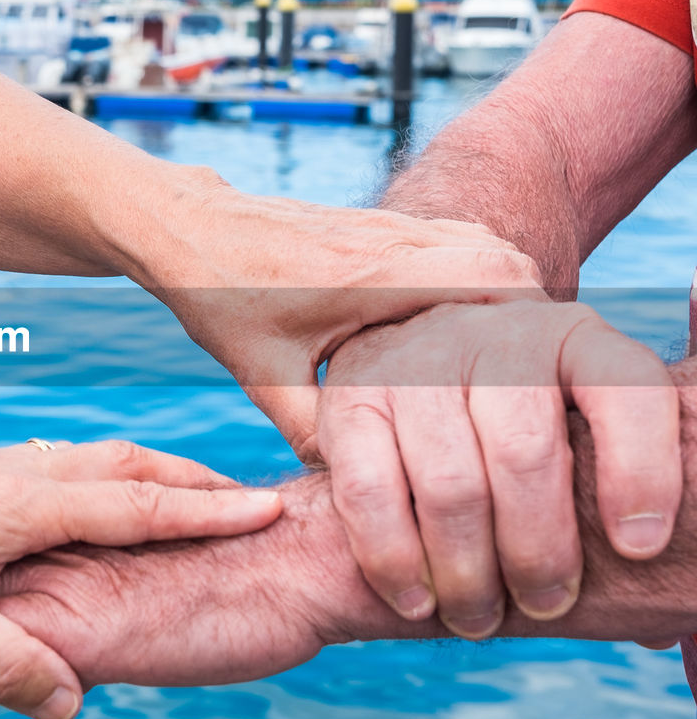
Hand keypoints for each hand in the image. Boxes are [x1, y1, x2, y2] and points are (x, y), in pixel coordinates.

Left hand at [0, 442, 282, 718]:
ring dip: (157, 472)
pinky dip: (116, 474)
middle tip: (252, 496)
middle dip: (198, 479)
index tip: (270, 508)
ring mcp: (4, 464)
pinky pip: (73, 462)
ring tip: (194, 493)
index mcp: (28, 502)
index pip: (140, 505)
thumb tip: (71, 702)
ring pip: (102, 457)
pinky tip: (106, 498)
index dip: (208, 510)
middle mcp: (24, 472)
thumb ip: (5, 665)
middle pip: (132, 465)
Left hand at [140, 178, 541, 459]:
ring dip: (504, 303)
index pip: (486, 284)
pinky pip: (458, 247)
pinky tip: (462, 334)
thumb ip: (315, 433)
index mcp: (371, 275)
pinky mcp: (384, 226)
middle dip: (528, 323)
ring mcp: (393, 226)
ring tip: (503, 365)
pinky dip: (477, 285)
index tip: (530, 386)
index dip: (524, 332)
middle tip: (527, 383)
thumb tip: (366, 493)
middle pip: (504, 266)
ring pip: (487, 252)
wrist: (188, 229)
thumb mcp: (263, 374)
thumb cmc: (220, 298)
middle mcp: (394, 241)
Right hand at [317, 301, 679, 637]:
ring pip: (448, 484)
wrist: (408, 353)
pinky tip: (416, 599)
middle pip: (525, 453)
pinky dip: (393, 559)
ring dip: (466, 572)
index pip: (625, 390)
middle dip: (539, 550)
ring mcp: (415, 362)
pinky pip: (368, 491)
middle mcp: (494, 336)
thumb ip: (610, 481)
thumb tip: (649, 599)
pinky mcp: (350, 396)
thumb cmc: (512, 414)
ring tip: (478, 618)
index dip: (641, 473)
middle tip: (545, 603)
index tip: (639, 549)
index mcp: (572, 337)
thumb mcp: (574, 414)